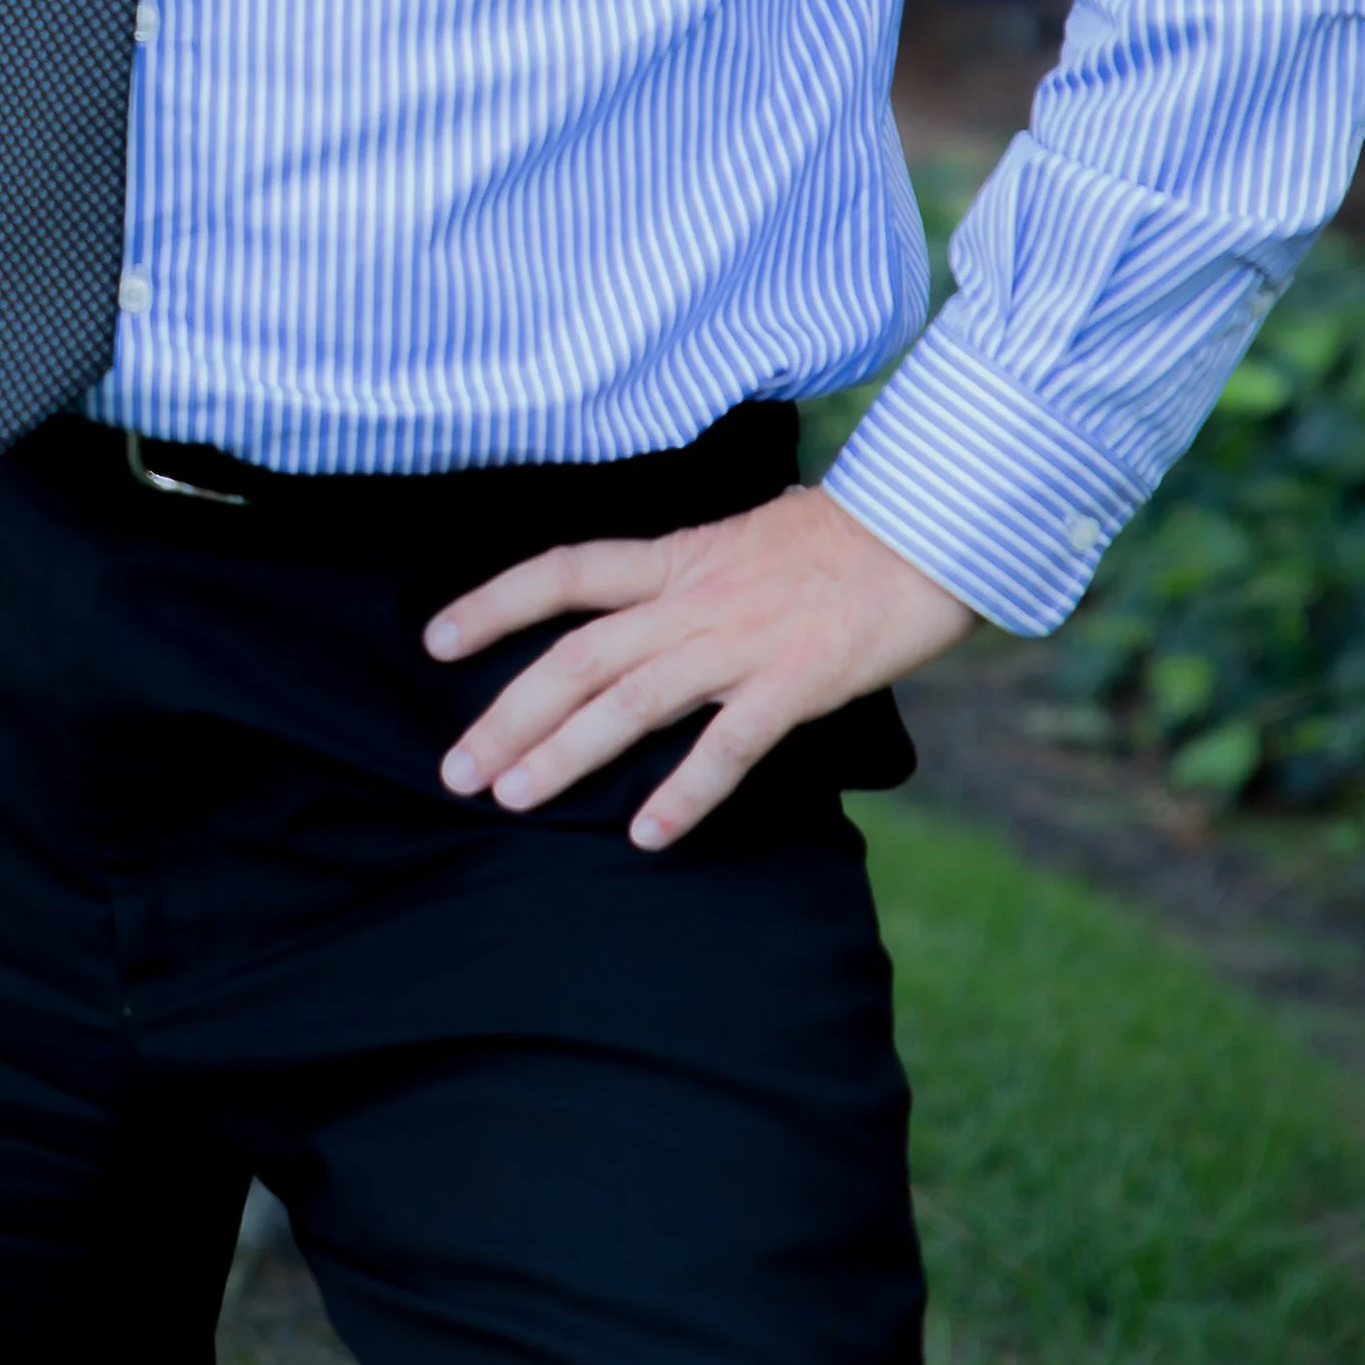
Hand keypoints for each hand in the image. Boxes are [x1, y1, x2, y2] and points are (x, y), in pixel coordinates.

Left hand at [425, 483, 974, 850]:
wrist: (929, 529)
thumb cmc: (843, 537)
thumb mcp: (745, 535)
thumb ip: (692, 572)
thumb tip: (651, 595)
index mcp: (680, 558)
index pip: (565, 572)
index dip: (494, 602)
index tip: (434, 639)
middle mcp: (695, 599)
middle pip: (578, 656)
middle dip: (509, 713)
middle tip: (454, 769)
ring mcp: (742, 642)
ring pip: (631, 701)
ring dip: (566, 753)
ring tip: (513, 799)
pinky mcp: (796, 682)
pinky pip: (727, 744)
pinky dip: (684, 791)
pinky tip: (648, 835)